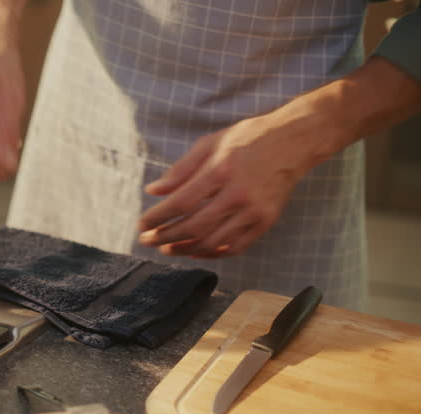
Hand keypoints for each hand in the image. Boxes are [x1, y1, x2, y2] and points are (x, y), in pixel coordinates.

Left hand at [137, 111, 325, 257]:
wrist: (293, 142)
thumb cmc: (248, 139)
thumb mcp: (209, 144)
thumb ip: (180, 170)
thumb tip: (153, 191)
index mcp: (221, 170)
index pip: (181, 203)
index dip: (158, 218)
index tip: (142, 225)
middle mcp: (238, 194)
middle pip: (194, 226)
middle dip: (165, 237)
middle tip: (147, 240)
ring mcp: (254, 211)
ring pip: (213, 241)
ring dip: (185, 249)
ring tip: (167, 248)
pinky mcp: (266, 222)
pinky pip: (235, 247)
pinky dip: (212, 253)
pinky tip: (195, 250)